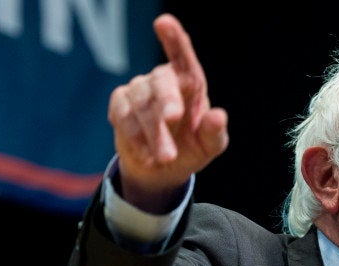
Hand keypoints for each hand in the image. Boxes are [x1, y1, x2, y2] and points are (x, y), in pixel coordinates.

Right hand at [107, 13, 228, 211]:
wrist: (163, 170)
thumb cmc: (192, 148)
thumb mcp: (210, 145)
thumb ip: (215, 131)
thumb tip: (219, 116)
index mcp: (191, 82)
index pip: (182, 56)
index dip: (173, 38)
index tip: (163, 22)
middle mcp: (164, 81)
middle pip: (161, 81)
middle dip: (166, 99)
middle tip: (173, 118)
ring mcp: (139, 90)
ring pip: (140, 103)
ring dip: (153, 131)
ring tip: (166, 158)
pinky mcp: (119, 105)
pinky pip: (122, 116)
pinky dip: (135, 137)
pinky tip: (146, 156)